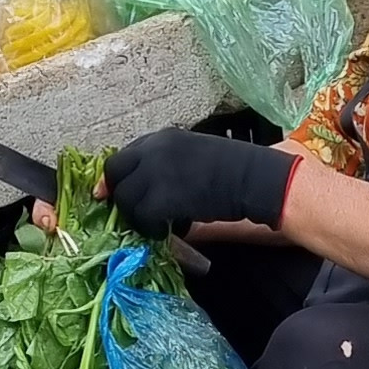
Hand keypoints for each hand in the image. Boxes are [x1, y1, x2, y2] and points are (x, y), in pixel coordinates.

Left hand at [102, 127, 296, 238]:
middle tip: (132, 213)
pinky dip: (150, 228)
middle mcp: (155, 149)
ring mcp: (157, 171)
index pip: (125, 155)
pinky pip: (142, 216)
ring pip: (126, 198)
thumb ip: (169, 164)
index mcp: (163, 138)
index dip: (118, 177)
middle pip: (115, 172)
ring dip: (137, 215)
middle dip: (119, 194)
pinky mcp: (164, 196)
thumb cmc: (235, 170)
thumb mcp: (196, 155)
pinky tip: (165, 230)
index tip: (113, 192)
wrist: (255, 178)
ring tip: (157, 224)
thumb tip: (150, 188)